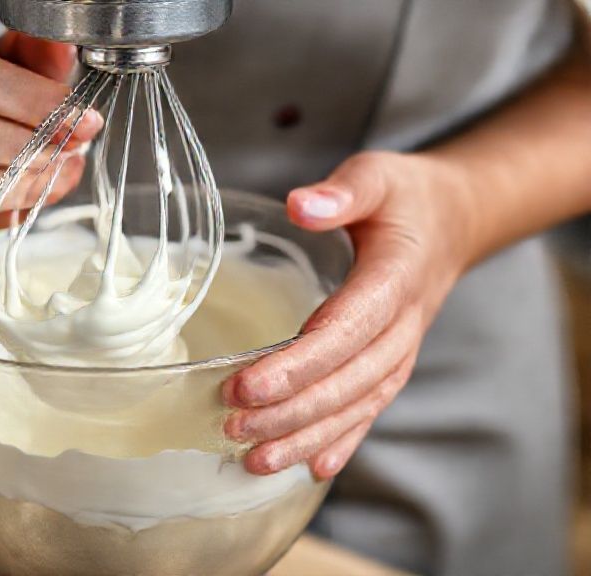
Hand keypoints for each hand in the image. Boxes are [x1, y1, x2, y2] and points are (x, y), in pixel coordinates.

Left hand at [222, 151, 473, 479]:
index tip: (246, 385)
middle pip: (346, 380)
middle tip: (232, 423)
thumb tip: (300, 206)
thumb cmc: (406, 198)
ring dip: (307, 436)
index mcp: (394, 279)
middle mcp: (403, 325)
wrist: (455, 221)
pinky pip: (371, 410)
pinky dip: (342, 441)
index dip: (296, 364)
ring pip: (357, 405)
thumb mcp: (378, 175)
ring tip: (255, 460)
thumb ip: (343, 192)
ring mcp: (401, 350)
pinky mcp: (392, 363)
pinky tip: (311, 468)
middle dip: (289, 409)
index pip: (343, 331)